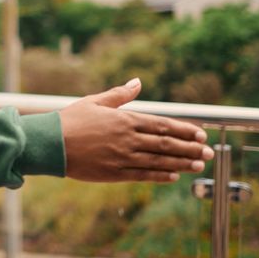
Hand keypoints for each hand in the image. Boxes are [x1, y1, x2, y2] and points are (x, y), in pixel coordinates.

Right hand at [59, 78, 213, 182]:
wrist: (49, 143)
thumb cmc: (69, 120)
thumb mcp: (95, 102)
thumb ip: (119, 94)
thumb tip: (137, 81)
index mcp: (124, 119)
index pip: (162, 124)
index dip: (184, 130)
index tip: (201, 134)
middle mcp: (127, 139)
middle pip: (166, 144)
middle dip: (190, 148)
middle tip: (209, 152)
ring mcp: (122, 157)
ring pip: (159, 161)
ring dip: (181, 163)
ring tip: (199, 165)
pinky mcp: (113, 173)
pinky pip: (142, 175)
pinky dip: (160, 175)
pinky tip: (174, 176)